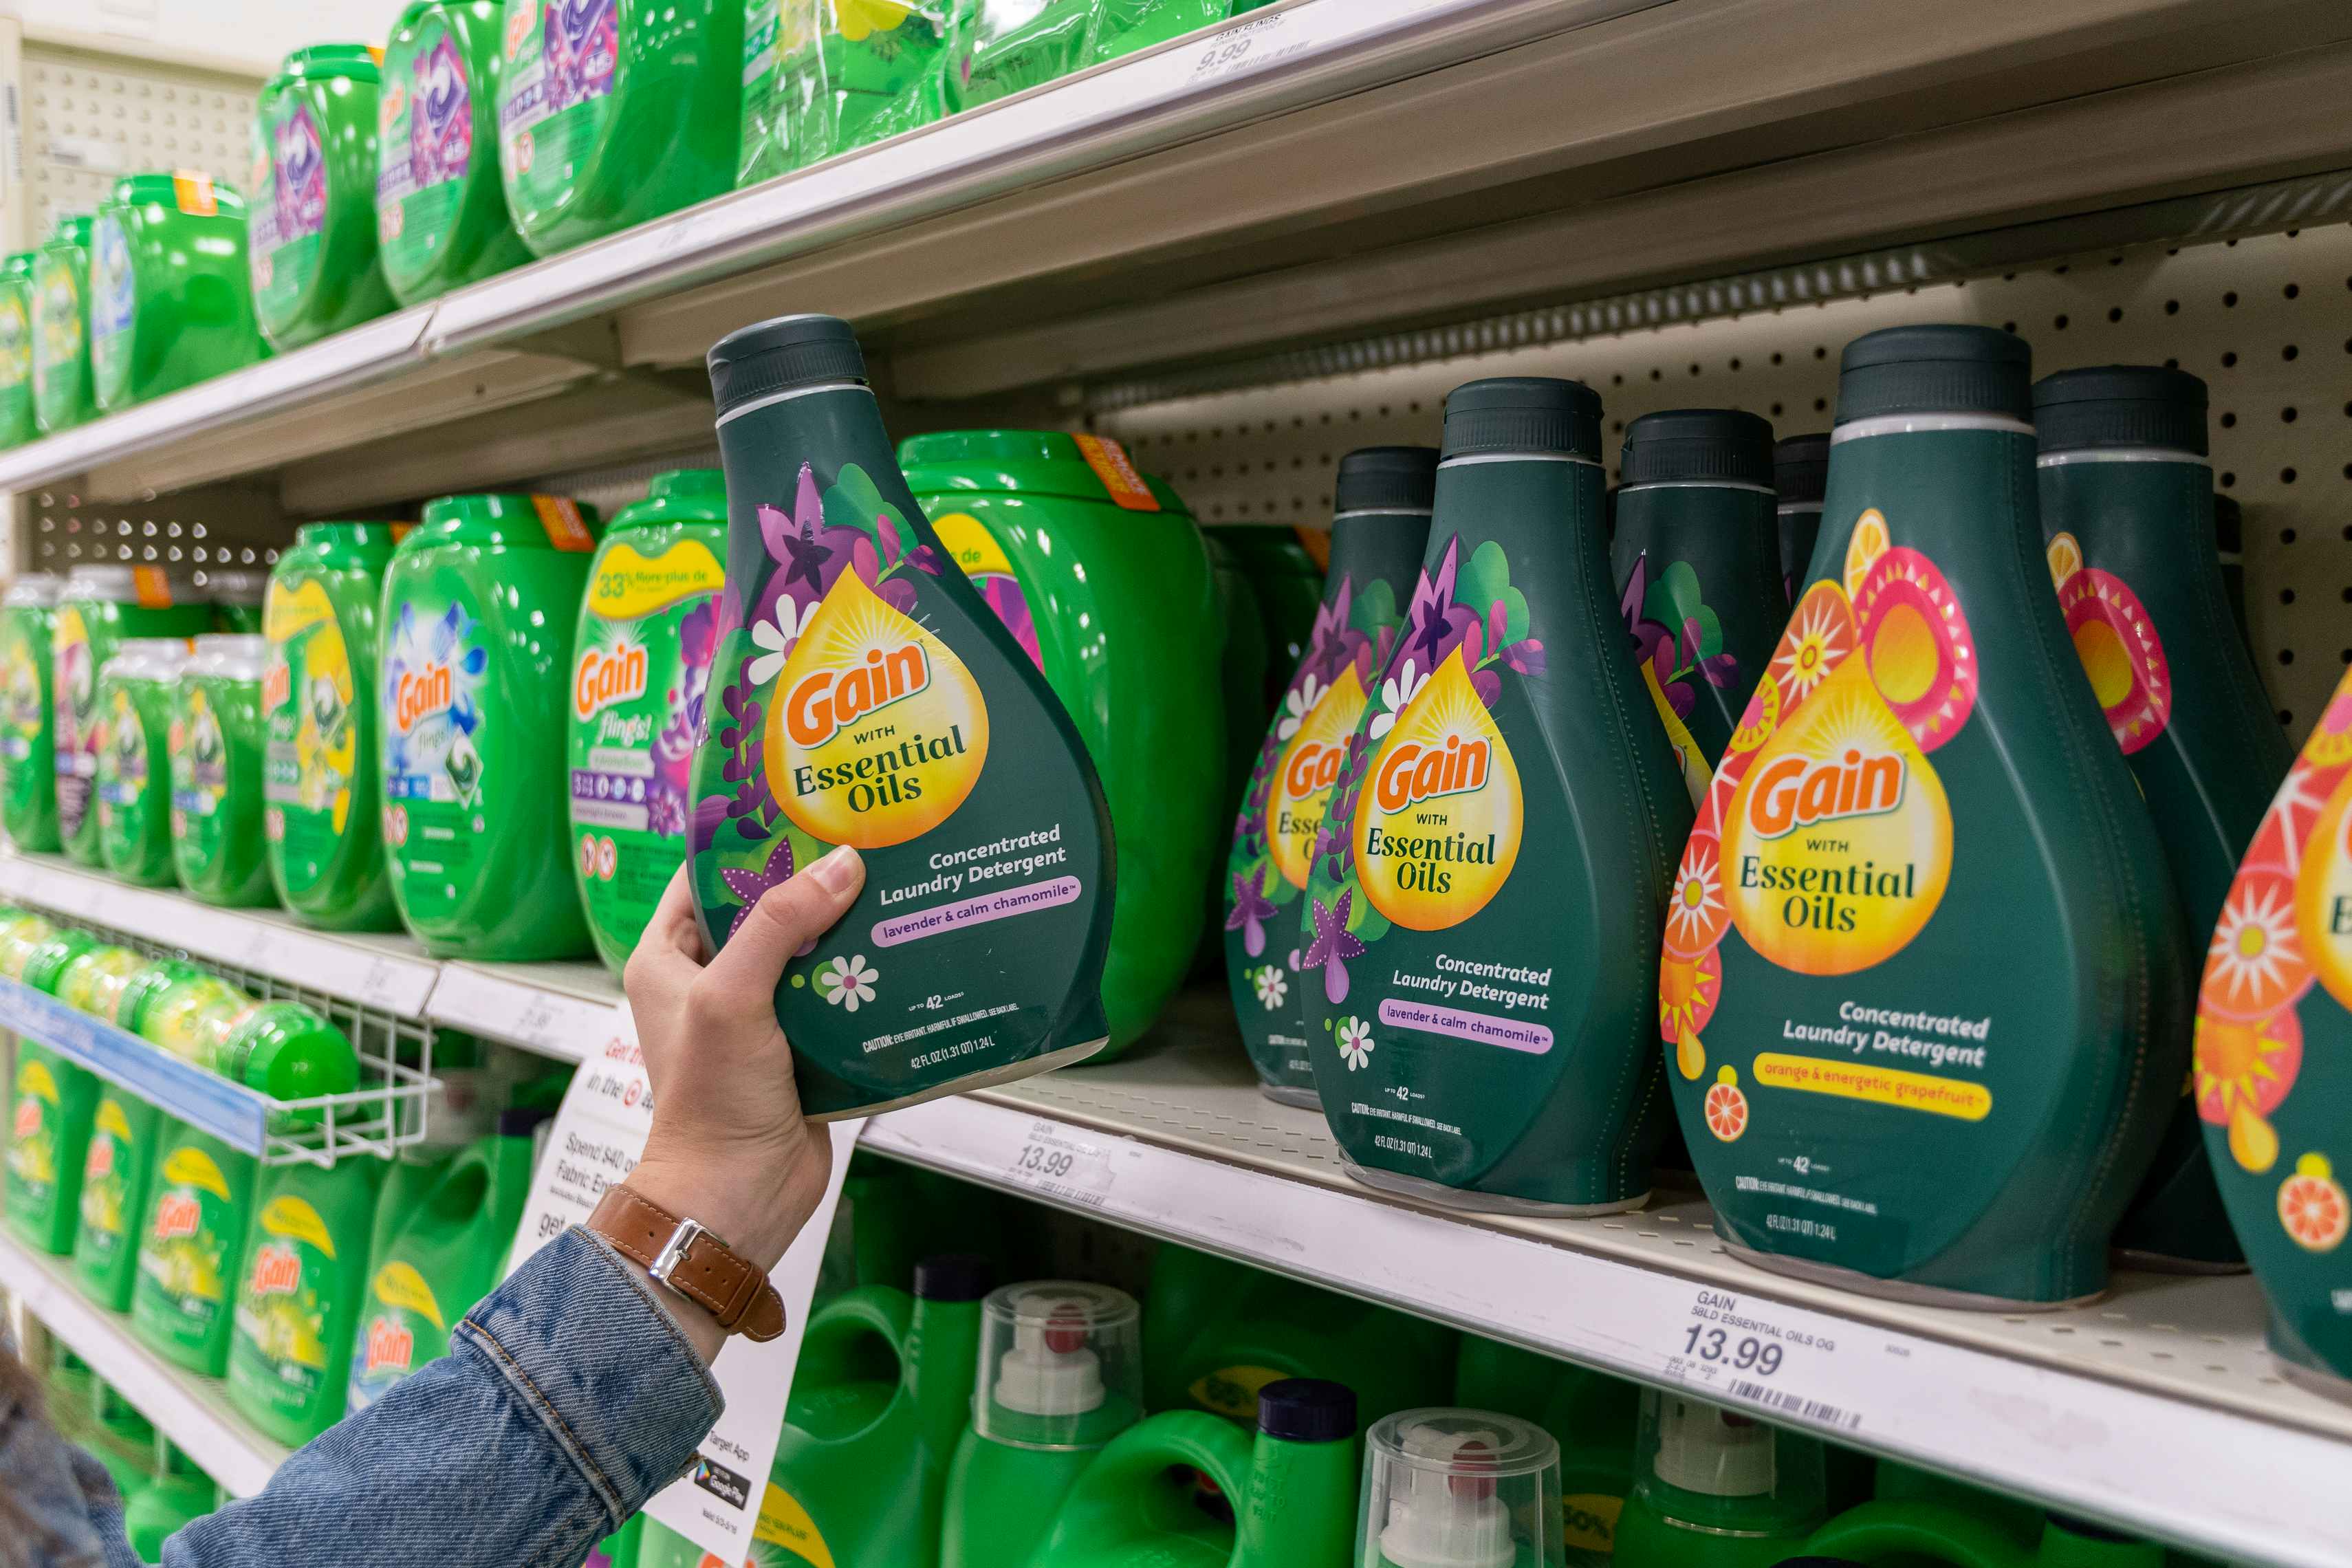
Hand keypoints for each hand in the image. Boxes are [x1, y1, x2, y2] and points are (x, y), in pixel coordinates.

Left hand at [620, 848, 863, 1351]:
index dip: (747, 839)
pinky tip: (906, 944)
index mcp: (668, 959)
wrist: (738, 1196)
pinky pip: (837, 993)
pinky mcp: (802, 1046)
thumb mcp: (732, 997)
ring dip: (847, 926)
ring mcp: (759, 1015)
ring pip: (808, 949)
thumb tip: (841, 864)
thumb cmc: (711, 1100)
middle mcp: (711, 980)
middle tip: (867, 835)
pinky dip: (866, 973)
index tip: (803, 804)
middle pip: (766, 907)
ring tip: (897, 880)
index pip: (705, 876)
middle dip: (813, 878)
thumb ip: (778, 925)